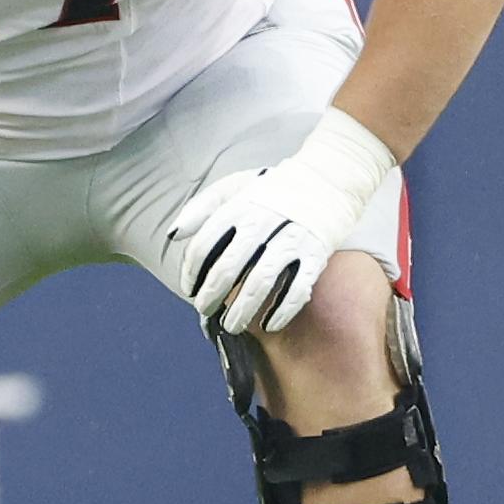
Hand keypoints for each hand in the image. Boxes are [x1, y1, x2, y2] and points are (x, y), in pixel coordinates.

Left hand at [168, 110, 393, 335]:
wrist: (329, 177)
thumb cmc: (273, 187)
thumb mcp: (234, 186)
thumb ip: (201, 208)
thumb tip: (173, 235)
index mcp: (240, 206)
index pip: (204, 244)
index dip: (191, 272)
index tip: (190, 288)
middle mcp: (264, 221)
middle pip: (228, 267)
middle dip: (211, 295)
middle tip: (204, 311)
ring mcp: (292, 238)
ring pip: (260, 282)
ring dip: (242, 310)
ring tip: (232, 326)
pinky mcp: (316, 253)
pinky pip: (297, 289)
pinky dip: (282, 310)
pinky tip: (269, 324)